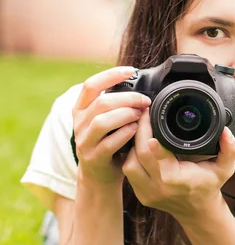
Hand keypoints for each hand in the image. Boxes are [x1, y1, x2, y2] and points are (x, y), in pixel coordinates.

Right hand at [72, 66, 151, 185]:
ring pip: (102, 122)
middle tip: (144, 101)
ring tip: (140, 115)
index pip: (91, 85)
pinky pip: (109, 143)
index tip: (131, 71)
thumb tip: (141, 87)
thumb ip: (116, 104)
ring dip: (126, 115)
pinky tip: (136, 130)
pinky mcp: (94, 157)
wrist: (99, 174)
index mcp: (82, 109)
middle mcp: (79, 123)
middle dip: (128, 98)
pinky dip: (125, 133)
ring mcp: (85, 141)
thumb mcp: (107, 119)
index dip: (111, 75)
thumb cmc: (108, 141)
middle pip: (101, 102)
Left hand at [122, 107, 234, 222]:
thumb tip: (225, 132)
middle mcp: (158, 187)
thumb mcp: (225, 168)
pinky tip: (139, 145)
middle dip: (139, 131)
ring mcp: (147, 193)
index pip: (155, 153)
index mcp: (177, 179)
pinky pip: (129, 171)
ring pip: (129, 163)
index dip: (148, 133)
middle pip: (138, 154)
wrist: (198, 211)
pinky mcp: (140, 194)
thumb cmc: (209, 186)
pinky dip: (132, 157)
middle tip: (144, 114)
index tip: (150, 114)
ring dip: (133, 145)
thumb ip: (230, 149)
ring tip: (141, 129)